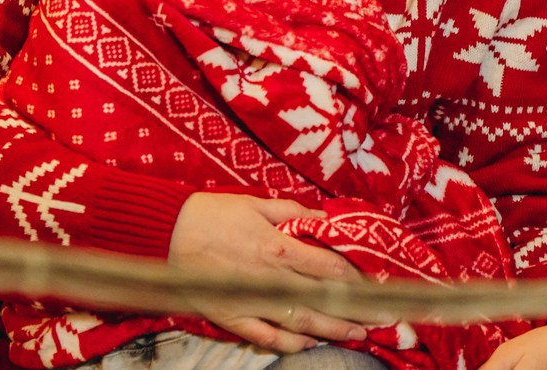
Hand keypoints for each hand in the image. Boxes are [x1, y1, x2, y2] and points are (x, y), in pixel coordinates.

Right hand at [167, 192, 369, 352]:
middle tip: (379, 318)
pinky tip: (307, 344)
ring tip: (356, 335)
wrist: (167, 234)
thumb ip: (292, 213)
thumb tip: (323, 218)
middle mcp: (270, 278)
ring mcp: (251, 301)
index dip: (355, 277)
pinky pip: (266, 336)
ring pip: (300, 322)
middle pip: (321, 300)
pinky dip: (289, 344)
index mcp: (278, 247)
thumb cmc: (213, 214)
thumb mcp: (256, 203)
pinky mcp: (232, 317)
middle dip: (353, 310)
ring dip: (331, 330)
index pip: (328, 267)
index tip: (375, 282)